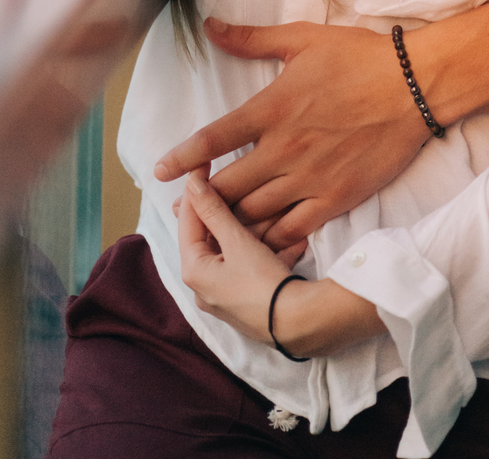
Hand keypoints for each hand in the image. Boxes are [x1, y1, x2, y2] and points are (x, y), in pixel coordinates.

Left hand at [156, 20, 426, 251]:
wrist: (414, 86)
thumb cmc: (359, 57)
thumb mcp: (301, 39)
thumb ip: (251, 38)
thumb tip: (209, 26)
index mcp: (271, 108)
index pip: (213, 138)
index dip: (182, 158)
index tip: (160, 171)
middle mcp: (283, 149)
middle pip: (228, 187)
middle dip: (200, 201)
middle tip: (182, 208)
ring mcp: (309, 178)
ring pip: (256, 214)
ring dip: (230, 224)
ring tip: (212, 232)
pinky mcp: (335, 199)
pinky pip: (293, 230)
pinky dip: (271, 240)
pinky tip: (259, 246)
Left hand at [178, 171, 380, 357]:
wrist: (300, 326)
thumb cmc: (262, 282)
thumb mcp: (237, 240)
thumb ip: (213, 209)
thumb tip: (191, 181)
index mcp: (194, 271)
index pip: (188, 219)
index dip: (196, 189)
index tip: (204, 163)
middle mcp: (204, 287)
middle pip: (213, 236)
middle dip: (233, 211)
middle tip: (244, 185)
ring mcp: (227, 296)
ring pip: (236, 250)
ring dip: (255, 231)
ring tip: (275, 211)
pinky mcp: (249, 302)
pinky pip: (253, 267)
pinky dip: (268, 251)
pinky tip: (292, 241)